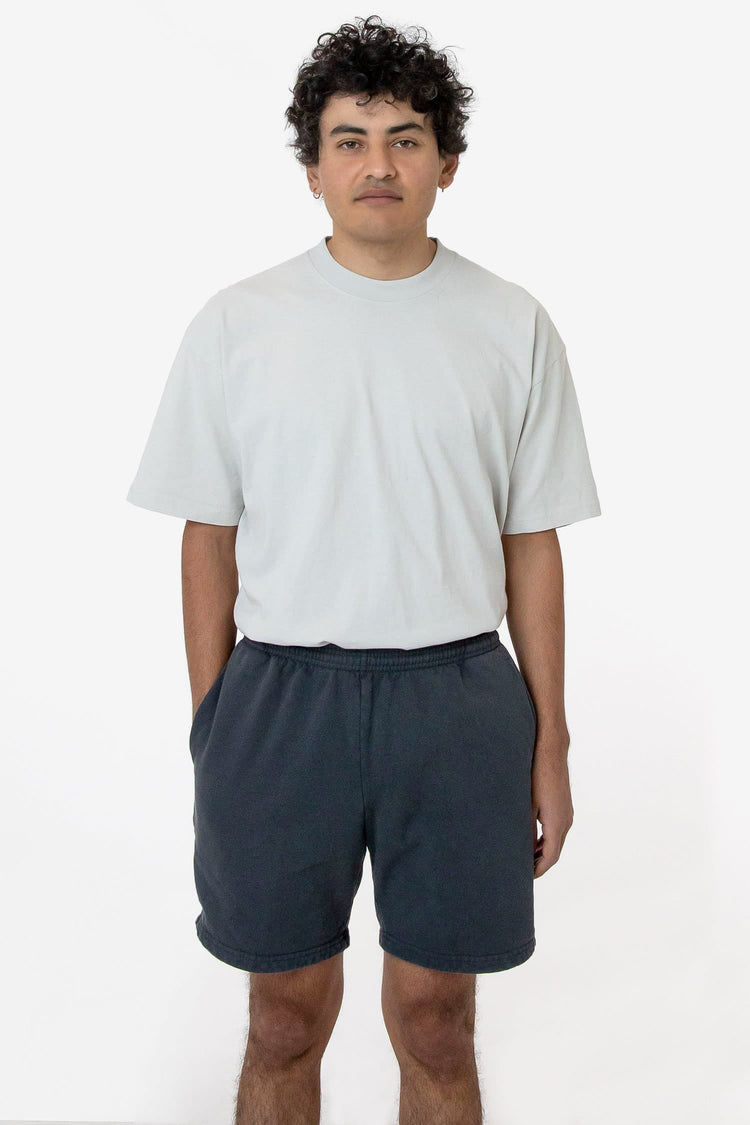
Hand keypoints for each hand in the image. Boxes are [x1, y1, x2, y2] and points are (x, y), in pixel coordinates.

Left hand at [531, 736, 573, 877]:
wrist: (551, 750)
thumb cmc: (536, 774)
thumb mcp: (526, 803)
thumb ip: (525, 827)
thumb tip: (521, 848)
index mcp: (557, 824)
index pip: (550, 857)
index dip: (538, 870)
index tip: (526, 878)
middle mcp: (566, 821)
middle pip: (554, 852)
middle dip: (540, 864)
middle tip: (523, 873)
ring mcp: (567, 813)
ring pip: (556, 841)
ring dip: (543, 852)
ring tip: (525, 859)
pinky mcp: (564, 806)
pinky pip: (557, 830)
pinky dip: (546, 840)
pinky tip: (532, 840)